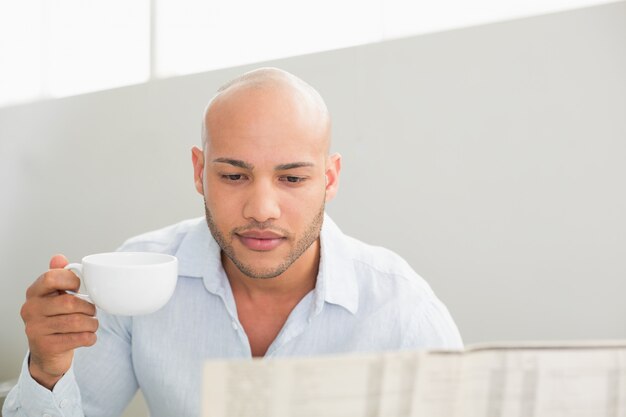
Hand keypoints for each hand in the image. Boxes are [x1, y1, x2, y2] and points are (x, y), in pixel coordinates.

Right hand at [20, 254, 97, 389]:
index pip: (52, 277)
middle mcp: (31, 310)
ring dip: (92, 323)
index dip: (71, 280)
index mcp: (34, 293)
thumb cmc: (55, 319)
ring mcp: (36, 329)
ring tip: (92, 324)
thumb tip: (58, 258)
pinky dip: (90, 337)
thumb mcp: (55, 296)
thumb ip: (58, 276)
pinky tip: (89, 336)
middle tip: (92, 311)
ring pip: (76, 321)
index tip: (78, 288)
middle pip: (69, 302)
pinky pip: (78, 338)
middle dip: (88, 307)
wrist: (47, 352)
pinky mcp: (46, 347)